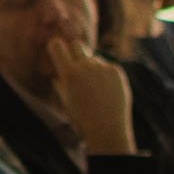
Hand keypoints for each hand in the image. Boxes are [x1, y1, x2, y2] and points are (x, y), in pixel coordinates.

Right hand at [47, 37, 135, 155]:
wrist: (107, 129)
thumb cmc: (82, 118)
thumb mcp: (64, 99)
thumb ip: (61, 81)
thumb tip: (58, 71)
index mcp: (69, 73)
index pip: (57, 45)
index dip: (56, 48)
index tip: (58, 52)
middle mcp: (86, 66)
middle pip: (77, 45)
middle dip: (75, 52)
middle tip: (77, 66)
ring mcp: (103, 67)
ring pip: (93, 58)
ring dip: (92, 67)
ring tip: (95, 89)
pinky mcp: (116, 71)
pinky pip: (107, 66)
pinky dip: (105, 75)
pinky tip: (106, 90)